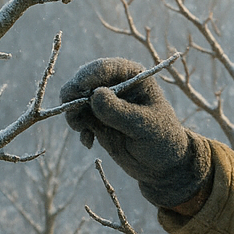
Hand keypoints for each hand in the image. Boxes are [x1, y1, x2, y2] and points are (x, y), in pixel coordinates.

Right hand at [58, 57, 209, 208]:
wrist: (161, 164)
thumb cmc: (162, 139)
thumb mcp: (145, 126)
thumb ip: (120, 112)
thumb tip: (95, 95)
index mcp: (133, 76)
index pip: (106, 68)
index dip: (89, 76)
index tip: (79, 89)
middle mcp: (116, 85)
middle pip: (84, 80)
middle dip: (74, 93)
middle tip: (71, 109)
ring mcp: (104, 103)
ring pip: (76, 99)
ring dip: (73, 112)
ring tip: (81, 129)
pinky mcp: (96, 120)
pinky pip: (78, 118)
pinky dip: (79, 129)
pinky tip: (89, 142)